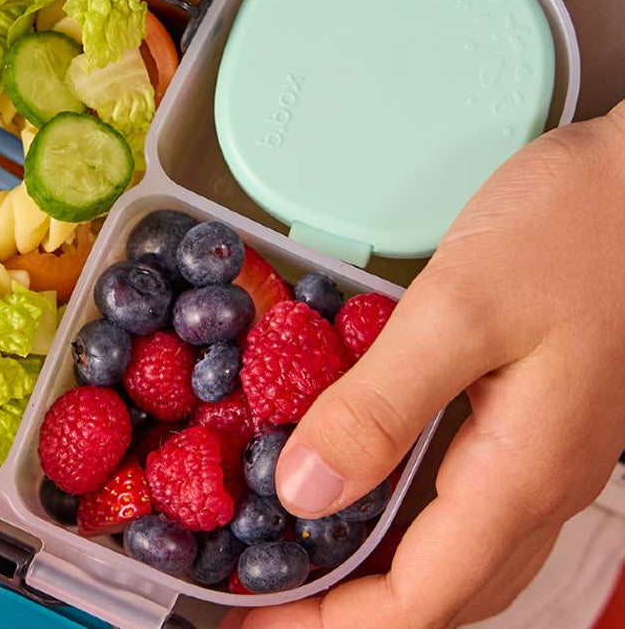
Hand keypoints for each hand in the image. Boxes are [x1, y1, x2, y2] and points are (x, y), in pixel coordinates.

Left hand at [241, 105, 624, 628]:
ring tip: (301, 550)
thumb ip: (382, 404)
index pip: (418, 602)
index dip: (329, 625)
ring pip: (456, 551)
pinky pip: (466, 496)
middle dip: (348, 610)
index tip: (251, 621)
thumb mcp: (460, 309)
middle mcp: (538, 482)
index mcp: (519, 474)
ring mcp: (544, 451)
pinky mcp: (537, 415)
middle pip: (438, 593)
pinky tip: (363, 473)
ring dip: (377, 569)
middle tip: (262, 592)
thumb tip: (301, 490)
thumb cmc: (569, 230)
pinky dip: (403, 510)